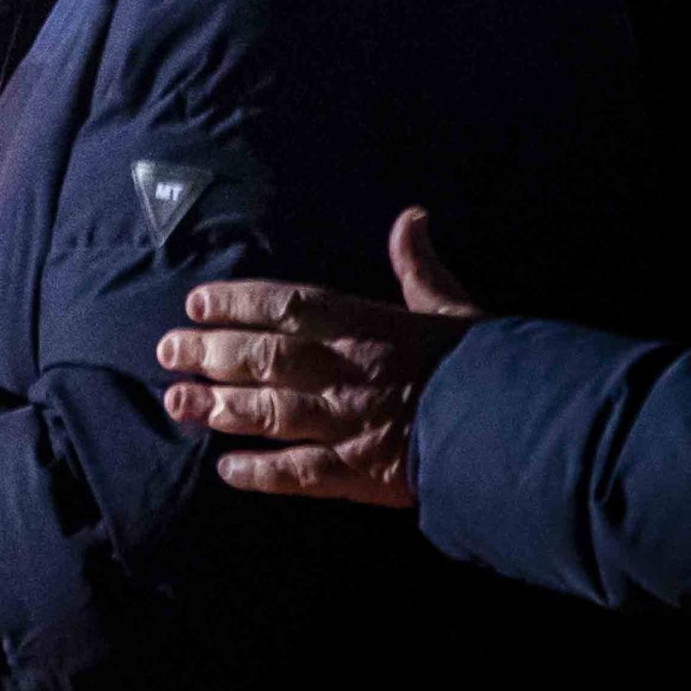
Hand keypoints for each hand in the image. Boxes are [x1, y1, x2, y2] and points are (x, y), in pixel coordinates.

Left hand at [159, 207, 480, 505]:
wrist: (525, 433)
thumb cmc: (489, 366)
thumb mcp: (453, 309)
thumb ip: (420, 267)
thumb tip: (413, 217)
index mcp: (366, 326)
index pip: (285, 305)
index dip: (235, 303)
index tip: (196, 304)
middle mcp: (346, 371)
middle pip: (262, 357)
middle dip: (208, 354)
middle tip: (165, 351)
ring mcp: (349, 424)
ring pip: (268, 411)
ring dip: (218, 407)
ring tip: (176, 402)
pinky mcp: (362, 473)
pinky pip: (299, 473)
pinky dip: (261, 473)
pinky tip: (227, 471)